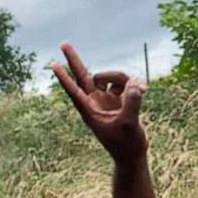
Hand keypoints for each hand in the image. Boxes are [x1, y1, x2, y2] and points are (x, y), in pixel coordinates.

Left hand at [51, 41, 147, 163]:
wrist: (132, 154)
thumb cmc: (126, 144)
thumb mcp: (129, 124)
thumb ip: (132, 104)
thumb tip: (135, 85)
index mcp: (89, 110)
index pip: (74, 90)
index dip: (65, 78)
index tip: (53, 65)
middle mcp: (94, 101)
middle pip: (82, 75)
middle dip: (74, 59)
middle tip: (63, 43)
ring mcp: (106, 98)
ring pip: (112, 77)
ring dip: (124, 78)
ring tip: (139, 90)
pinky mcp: (119, 98)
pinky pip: (125, 81)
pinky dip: (134, 83)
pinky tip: (144, 90)